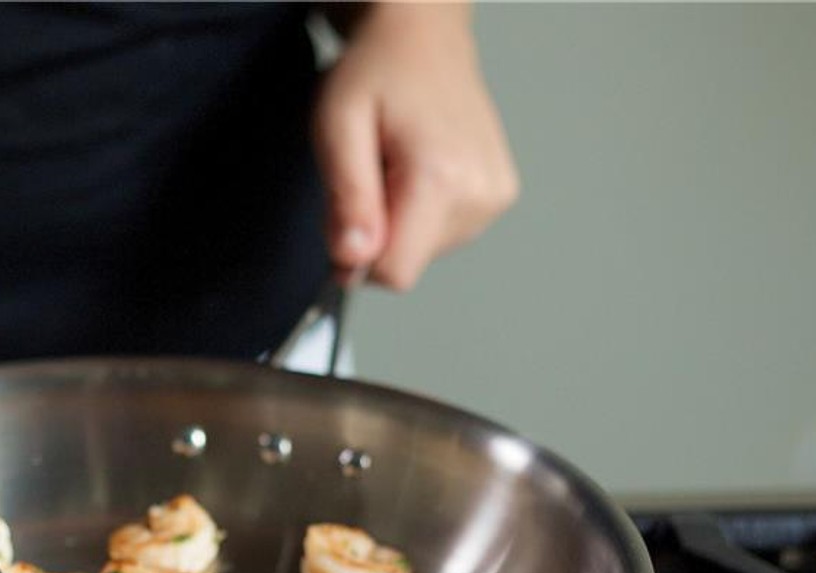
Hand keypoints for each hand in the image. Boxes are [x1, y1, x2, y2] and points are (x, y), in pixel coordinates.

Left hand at [314, 3, 518, 290]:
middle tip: (372, 173)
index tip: (345, 219)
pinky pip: (442, 235)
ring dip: (397, 219)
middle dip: (377, 233)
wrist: (421, 37)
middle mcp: (480, 192)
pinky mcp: (498, 196)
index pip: (395, 273)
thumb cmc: (377, 71)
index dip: (357, 258)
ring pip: (424, 252)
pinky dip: (420, 211)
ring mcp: (494, 196)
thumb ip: (347, 200)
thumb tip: (353, 261)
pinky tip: (417, 167)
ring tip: (396, 163)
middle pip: (408, 264)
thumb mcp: (337, 128)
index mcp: (442, 177)